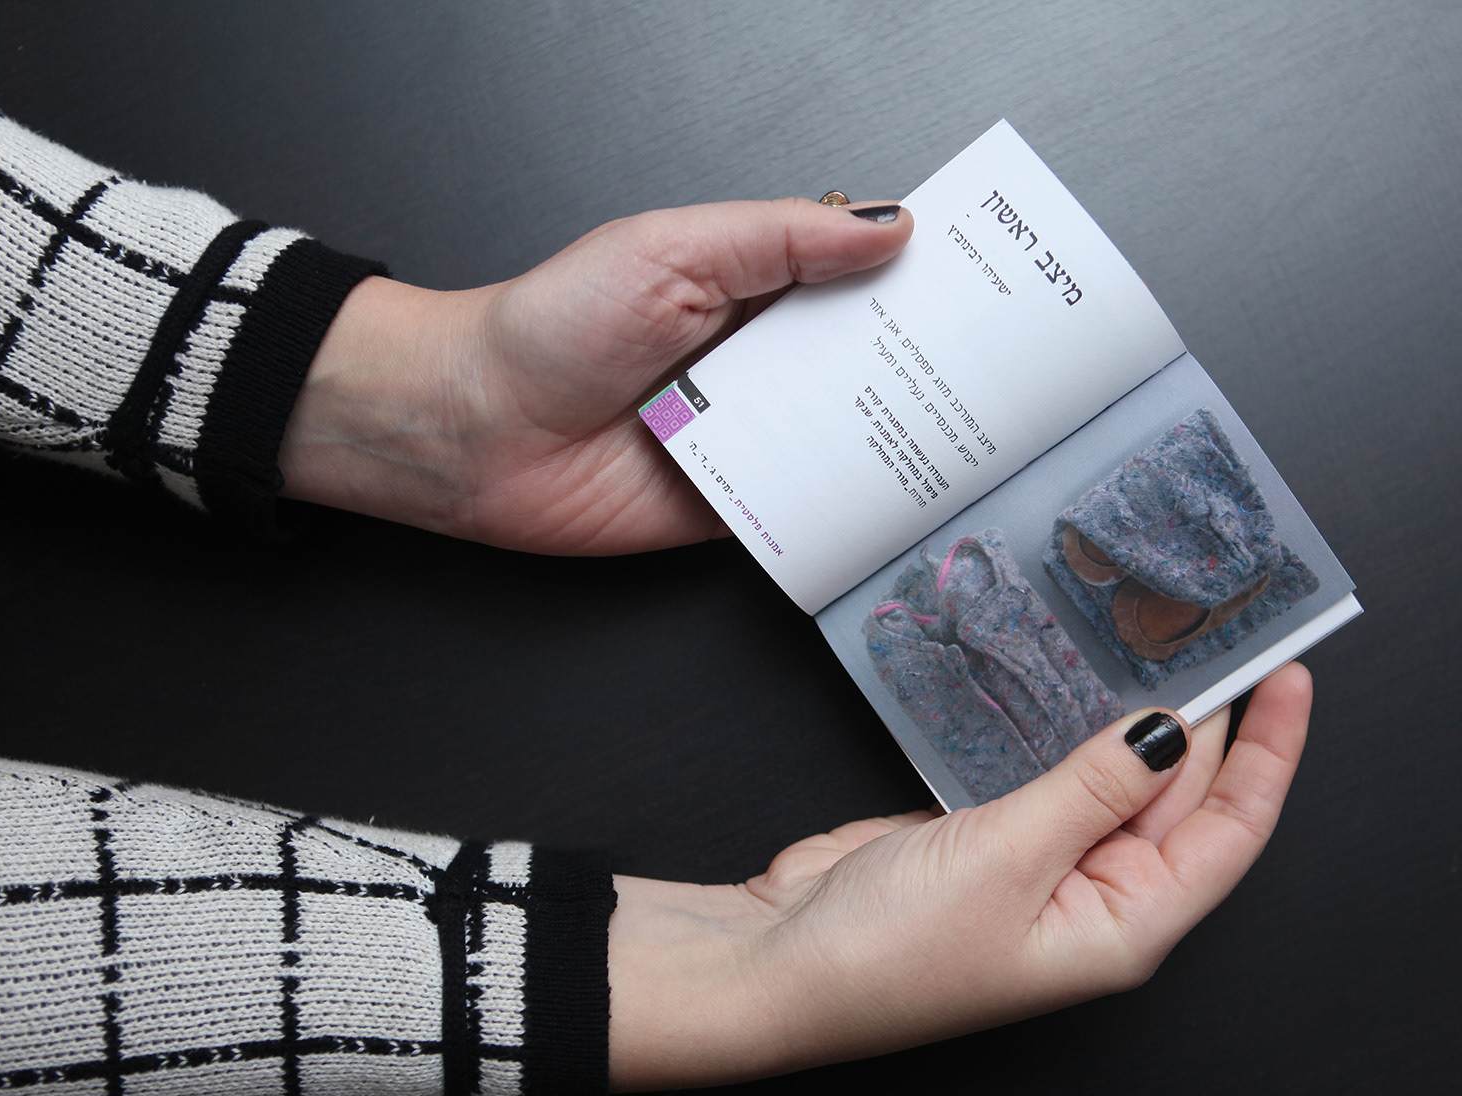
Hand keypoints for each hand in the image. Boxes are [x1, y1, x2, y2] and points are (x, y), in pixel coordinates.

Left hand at [278, 199, 913, 553]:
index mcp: (746, 286)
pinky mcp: (735, 504)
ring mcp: (750, 434)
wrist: (475, 431)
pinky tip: (890, 488)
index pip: (852, 276)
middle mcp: (755, 360)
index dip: (912, 275)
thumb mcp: (674, 250)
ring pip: (848, 432)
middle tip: (986, 358)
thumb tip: (887, 225)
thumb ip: (782, 238)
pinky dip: (847, 499)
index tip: (975, 276)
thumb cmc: (548, 329)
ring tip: (959, 422)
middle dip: (922, 358)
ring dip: (895, 429)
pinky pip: (808, 502)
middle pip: (865, 358)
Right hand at [605, 662, 1313, 1088]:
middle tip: (1220, 634)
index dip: (1267, 755)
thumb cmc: (889, 955)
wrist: (776, 964)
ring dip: (1139, 720)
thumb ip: (1094, 786)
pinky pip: (1055, 774)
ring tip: (1164, 642)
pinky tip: (1082, 682)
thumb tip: (1170, 728)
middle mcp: (1096, 900)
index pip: (1229, 833)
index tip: (1289, 678)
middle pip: (1182, 802)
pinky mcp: (991, 838)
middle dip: (1209, 724)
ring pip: (1118, 781)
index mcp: (1124, 927)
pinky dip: (1072, 729)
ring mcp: (1043, 867)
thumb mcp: (1008, 858)